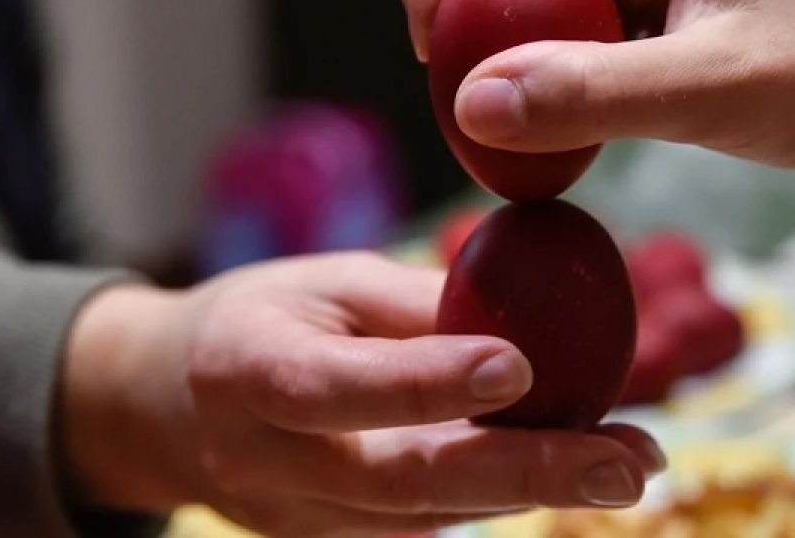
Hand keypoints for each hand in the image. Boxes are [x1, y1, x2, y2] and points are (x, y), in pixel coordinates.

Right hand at [60, 252, 663, 536]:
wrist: (166, 404)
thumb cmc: (260, 319)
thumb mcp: (325, 281)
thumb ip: (416, 307)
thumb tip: (530, 322)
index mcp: (252, 368)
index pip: (340, 386)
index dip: (425, 382)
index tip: (519, 368)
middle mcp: (271, 459)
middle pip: (402, 480)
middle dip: (524, 473)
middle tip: (628, 462)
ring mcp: (297, 517)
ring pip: (426, 515)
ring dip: (533, 492)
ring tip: (628, 463)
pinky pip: (423, 526)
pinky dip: (498, 498)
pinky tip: (568, 470)